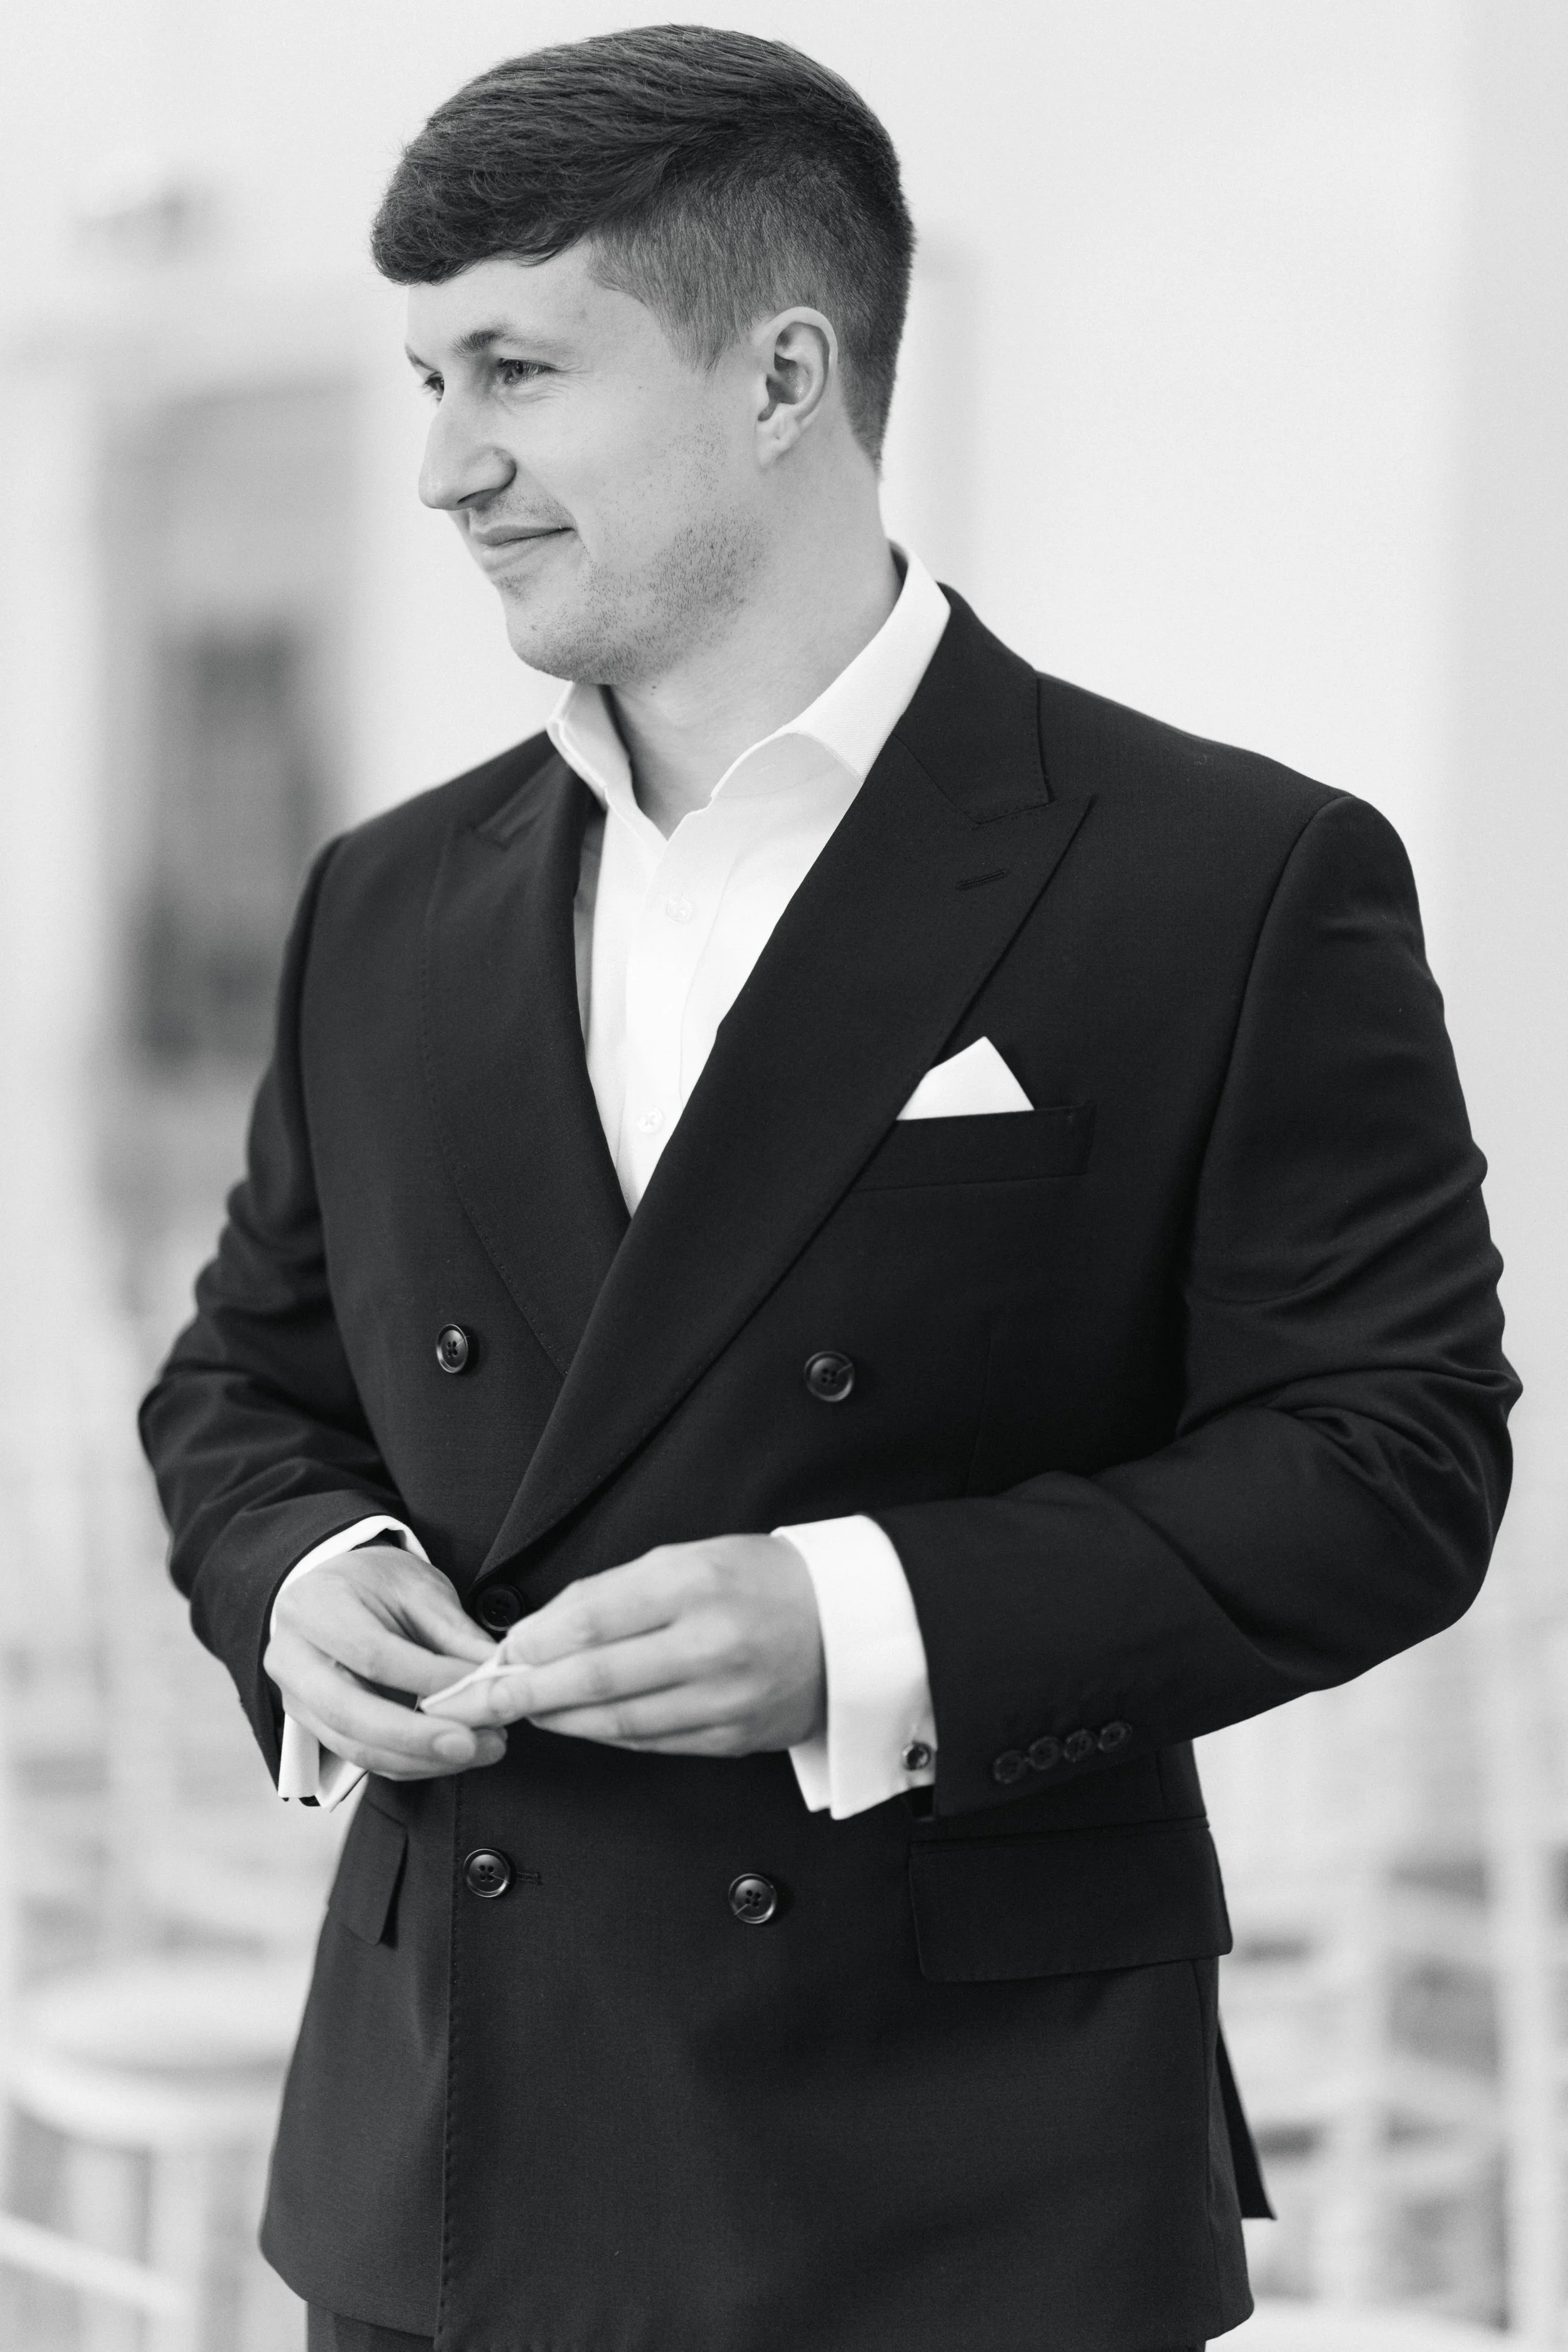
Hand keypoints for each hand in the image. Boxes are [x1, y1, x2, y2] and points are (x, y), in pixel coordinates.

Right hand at [266, 1546, 507, 1781]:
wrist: (334, 1589)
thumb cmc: (376, 1583)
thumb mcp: (417, 1588)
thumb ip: (454, 1632)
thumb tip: (497, 1673)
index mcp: (314, 1607)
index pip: (373, 1653)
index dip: (429, 1679)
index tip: (480, 1690)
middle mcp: (292, 1658)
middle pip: (350, 1713)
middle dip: (417, 1737)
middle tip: (474, 1743)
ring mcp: (296, 1699)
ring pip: (355, 1747)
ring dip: (421, 1758)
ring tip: (480, 1749)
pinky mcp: (311, 1729)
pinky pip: (362, 1757)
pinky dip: (410, 1762)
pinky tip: (452, 1755)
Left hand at [423, 1535, 825, 1757]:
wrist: (849, 1623)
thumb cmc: (761, 1581)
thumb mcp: (689, 1558)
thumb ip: (614, 1594)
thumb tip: (540, 1633)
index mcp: (698, 1585)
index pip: (593, 1618)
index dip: (535, 1642)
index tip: (499, 1654)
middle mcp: (712, 1645)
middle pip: (596, 1678)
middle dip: (525, 1693)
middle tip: (478, 1701)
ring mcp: (726, 1699)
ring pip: (618, 1721)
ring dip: (558, 1719)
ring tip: (523, 1711)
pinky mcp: (735, 1738)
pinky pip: (652, 1742)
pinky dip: (605, 1734)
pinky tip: (577, 1724)